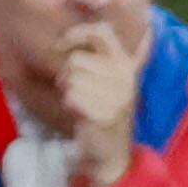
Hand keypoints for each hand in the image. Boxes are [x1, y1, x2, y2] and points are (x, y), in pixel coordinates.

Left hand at [56, 21, 144, 186]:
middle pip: (75, 60)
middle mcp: (124, 75)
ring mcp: (116, 94)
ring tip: (80, 103)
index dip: (77, 34)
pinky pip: (71, 96)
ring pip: (70, 78)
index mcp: (125, 63)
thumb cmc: (105, 113)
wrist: (111, 153)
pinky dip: (69, 105)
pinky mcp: (104, 112)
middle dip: (67, 75)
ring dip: (67, 91)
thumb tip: (103, 35)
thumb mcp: (113, 81)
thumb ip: (106, 57)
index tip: (62, 45)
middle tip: (75, 90)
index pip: (101, 32)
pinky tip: (80, 114)